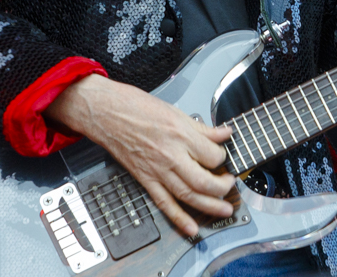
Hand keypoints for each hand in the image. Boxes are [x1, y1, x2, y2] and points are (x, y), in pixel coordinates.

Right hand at [44, 73, 233, 236]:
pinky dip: (179, 219)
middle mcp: (171, 156)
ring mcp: (158, 171)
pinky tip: (192, 228)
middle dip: (222, 187)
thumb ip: (202, 128)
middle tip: (230, 184)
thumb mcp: (175, 111)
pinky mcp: (145, 180)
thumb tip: (224, 133)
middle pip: (204, 181)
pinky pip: (164, 203)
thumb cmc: (137, 107)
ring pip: (188, 196)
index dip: (223, 157)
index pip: (213, 155)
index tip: (223, 156)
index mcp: (181, 135)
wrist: (107, 113)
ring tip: (225, 210)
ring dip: (210, 206)